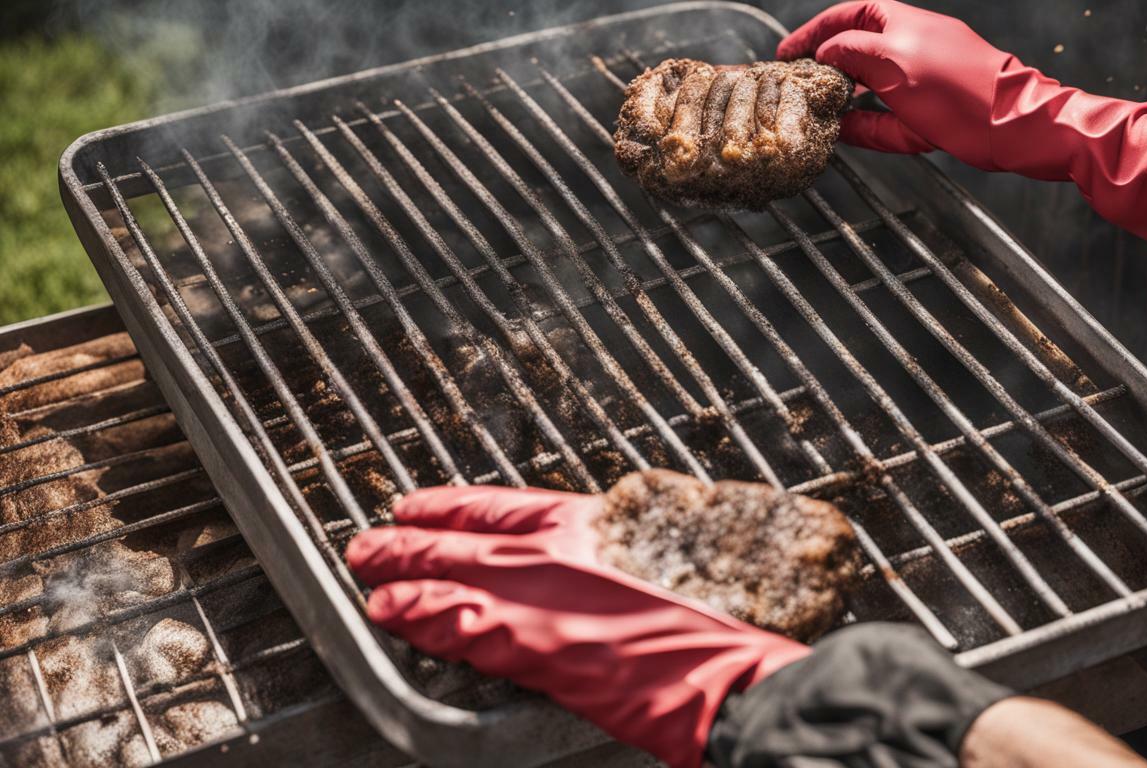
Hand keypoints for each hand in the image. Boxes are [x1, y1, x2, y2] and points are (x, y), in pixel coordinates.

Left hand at [345, 486, 809, 767]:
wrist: (734, 671)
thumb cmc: (719, 619)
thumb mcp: (671, 563)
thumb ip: (619, 563)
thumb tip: (596, 570)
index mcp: (596, 524)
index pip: (506, 505)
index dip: (454, 504)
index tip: (418, 505)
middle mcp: (562, 550)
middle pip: (467, 536)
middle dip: (412, 539)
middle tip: (370, 540)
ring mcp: (545, 595)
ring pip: (452, 573)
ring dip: (403, 571)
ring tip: (366, 569)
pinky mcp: (536, 644)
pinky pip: (462, 626)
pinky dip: (421, 618)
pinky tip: (390, 614)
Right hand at [779, 0, 1146, 252]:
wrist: (1018, 127)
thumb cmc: (964, 90)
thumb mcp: (895, 63)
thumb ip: (853, 53)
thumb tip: (823, 54)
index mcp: (902, 25)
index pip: (847, 17)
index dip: (813, 33)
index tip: (786, 54)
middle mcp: (909, 50)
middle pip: (855, 54)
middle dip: (823, 70)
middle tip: (793, 88)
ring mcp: (920, 84)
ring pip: (868, 90)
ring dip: (841, 102)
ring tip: (814, 114)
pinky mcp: (930, 118)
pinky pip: (887, 121)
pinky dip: (866, 127)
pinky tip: (847, 135)